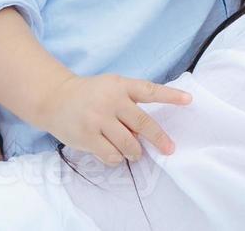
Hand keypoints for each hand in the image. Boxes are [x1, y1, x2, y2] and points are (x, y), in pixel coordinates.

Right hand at [35, 73, 191, 164]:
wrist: (55, 98)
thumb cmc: (90, 94)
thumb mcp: (111, 88)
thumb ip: (129, 103)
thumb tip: (146, 133)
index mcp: (120, 85)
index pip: (150, 90)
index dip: (171, 96)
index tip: (189, 100)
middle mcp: (111, 101)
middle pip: (143, 123)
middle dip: (159, 138)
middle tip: (169, 149)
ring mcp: (98, 119)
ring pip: (128, 143)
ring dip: (135, 152)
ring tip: (134, 152)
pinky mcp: (87, 136)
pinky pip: (111, 155)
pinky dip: (117, 158)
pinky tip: (114, 152)